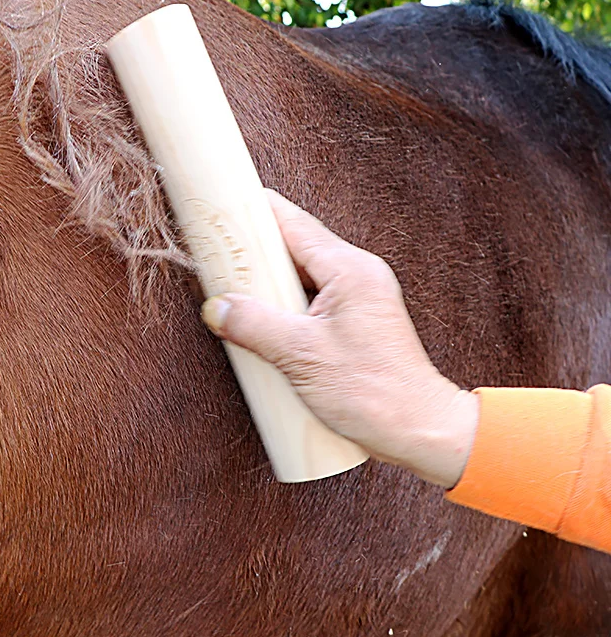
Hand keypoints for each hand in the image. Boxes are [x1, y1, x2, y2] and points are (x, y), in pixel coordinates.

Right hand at [201, 190, 478, 488]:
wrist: (419, 429)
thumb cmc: (371, 392)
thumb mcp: (301, 355)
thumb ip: (254, 325)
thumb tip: (217, 307)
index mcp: (349, 270)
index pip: (294, 224)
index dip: (255, 213)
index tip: (223, 207)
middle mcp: (358, 274)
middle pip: (296, 246)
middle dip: (256, 250)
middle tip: (219, 255)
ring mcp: (359, 297)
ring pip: (302, 275)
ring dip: (269, 282)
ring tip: (232, 289)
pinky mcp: (356, 321)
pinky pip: (312, 300)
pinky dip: (284, 304)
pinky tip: (261, 321)